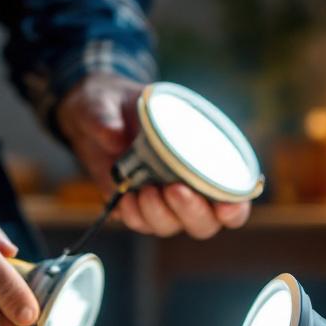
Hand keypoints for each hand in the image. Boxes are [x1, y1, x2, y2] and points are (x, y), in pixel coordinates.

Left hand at [56, 73, 251, 238]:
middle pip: (204, 222)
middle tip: (174, 189)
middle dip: (192, 212)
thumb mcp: (108, 99)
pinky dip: (134, 216)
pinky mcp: (136, 207)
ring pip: (172, 226)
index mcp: (203, 155)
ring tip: (144, 190)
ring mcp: (162, 200)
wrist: (89, 116)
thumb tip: (114, 136)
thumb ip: (108, 116)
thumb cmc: (115, 102)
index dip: (235, 207)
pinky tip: (126, 197)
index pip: (233, 194)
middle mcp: (187, 184)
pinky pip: (141, 223)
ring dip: (160, 215)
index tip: (227, 204)